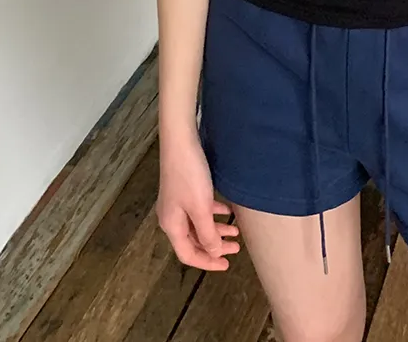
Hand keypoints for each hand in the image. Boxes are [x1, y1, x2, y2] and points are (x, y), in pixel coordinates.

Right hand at [155, 130, 240, 270]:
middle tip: (236, 249)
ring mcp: (177, 203)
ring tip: (236, 231)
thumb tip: (214, 252)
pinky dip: (213, 213)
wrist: (180, 141)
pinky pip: (199, 209)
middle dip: (215, 246)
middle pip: (194, 241)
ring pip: (198, 224)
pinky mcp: (184, 189)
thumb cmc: (189, 175)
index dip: (207, 262)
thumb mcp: (201, 207)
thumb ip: (208, 233)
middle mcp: (172, 217)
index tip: (226, 265)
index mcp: (172, 225)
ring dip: (216, 229)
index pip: (188, 254)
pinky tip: (227, 210)